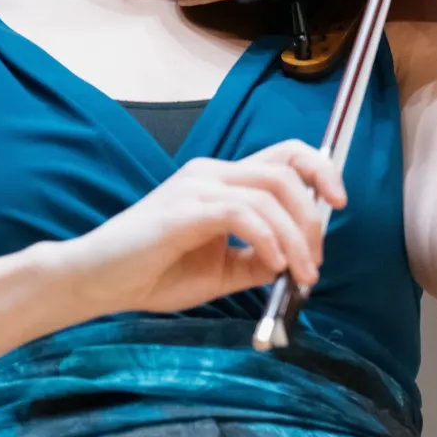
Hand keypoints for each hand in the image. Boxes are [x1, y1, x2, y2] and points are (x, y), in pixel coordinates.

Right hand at [44, 139, 344, 315]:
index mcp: (221, 180)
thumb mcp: (221, 270)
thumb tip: (296, 262)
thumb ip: (258, 260)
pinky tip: (270, 266)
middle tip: (316, 261)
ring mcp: (197, 186)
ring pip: (271, 193)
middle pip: (287, 166)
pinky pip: (243, 214)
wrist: (97, 280)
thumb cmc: (152, 273)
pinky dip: (268, 240)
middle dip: (315, 213)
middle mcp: (212, 173)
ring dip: (296, 237)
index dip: (321, 171)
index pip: (284, 155)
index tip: (339, 204)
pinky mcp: (185, 210)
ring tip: (299, 275)